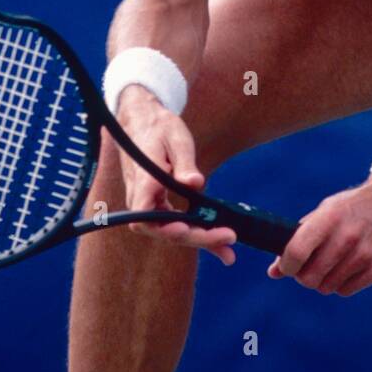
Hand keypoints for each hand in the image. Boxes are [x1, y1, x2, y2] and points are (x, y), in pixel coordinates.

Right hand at [116, 86, 236, 265]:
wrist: (143, 121)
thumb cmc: (159, 127)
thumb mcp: (175, 138)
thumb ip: (183, 163)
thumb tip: (195, 183)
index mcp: (143, 180)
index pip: (143, 214)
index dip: (162, 226)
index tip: (184, 228)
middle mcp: (142, 196)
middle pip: (163, 229)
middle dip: (196, 237)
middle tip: (228, 238)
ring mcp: (150, 203)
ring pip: (171, 230)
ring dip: (199, 240)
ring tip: (229, 251)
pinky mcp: (160, 204)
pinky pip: (176, 223)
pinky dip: (197, 232)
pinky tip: (219, 242)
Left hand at [266, 174, 371, 295]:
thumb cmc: (350, 209)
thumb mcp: (324, 213)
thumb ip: (298, 240)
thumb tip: (273, 272)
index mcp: (329, 218)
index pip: (296, 252)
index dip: (287, 266)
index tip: (288, 266)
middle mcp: (347, 237)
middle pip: (310, 277)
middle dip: (305, 277)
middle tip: (310, 267)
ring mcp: (365, 254)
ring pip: (327, 287)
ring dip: (325, 280)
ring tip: (332, 264)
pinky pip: (346, 290)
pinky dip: (342, 284)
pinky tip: (348, 267)